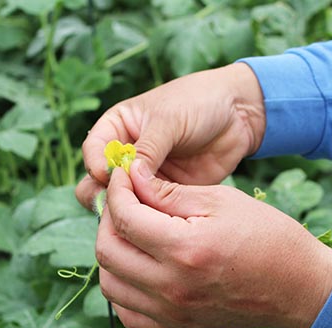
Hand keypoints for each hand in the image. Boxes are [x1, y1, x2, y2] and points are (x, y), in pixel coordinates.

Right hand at [76, 63, 264, 209]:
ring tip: (140, 212)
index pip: (93, 150)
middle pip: (99, 181)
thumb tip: (129, 177)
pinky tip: (157, 220)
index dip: (96, 165)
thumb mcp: (169, 120)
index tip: (108, 176)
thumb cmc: (199, 103)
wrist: (238, 115)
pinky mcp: (166, 193)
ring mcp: (146, 176)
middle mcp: (127, 153)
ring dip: (126, 209)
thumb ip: (148, 148)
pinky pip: (150, 210)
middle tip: (120, 201)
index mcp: (118, 127)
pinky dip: (149, 217)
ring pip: (122, 201)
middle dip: (105, 193)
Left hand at [97, 159, 331, 327]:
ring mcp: (171, 312)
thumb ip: (168, 191)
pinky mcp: (175, 327)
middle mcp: (171, 286)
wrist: (297, 286)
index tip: (124, 177)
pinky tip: (140, 267)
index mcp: (184, 248)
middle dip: (108, 218)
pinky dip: (123, 287)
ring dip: (112, 252)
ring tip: (133, 233)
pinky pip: (127, 313)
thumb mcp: (220, 200)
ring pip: (110, 284)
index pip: (124, 217)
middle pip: (107, 251)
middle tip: (126, 201)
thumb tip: (131, 177)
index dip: (117, 190)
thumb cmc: (267, 235)